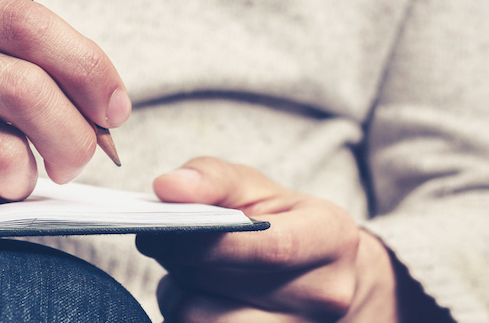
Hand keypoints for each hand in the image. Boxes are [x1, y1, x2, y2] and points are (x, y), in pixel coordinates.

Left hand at [136, 157, 398, 322]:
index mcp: (329, 237)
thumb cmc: (282, 223)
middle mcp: (323, 292)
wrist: (321, 276)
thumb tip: (168, 187)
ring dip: (181, 293)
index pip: (269, 248)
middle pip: (229, 287)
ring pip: (206, 320)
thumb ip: (212, 179)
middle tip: (164, 241)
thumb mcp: (256, 189)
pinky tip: (197, 296)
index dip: (206, 243)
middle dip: (182, 261)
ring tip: (185, 270)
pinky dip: (188, 313)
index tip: (160, 231)